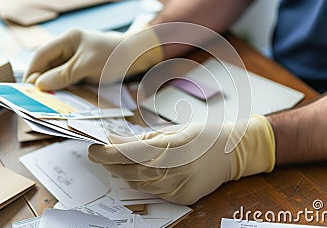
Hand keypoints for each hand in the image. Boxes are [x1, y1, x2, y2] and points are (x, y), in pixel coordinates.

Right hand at [23, 28, 162, 90]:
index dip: (32, 71)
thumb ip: (63, 74)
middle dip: (41, 80)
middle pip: (48, 65)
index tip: (27, 88)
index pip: (42, 55)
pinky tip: (62, 98)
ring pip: (57, 74)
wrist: (137, 58)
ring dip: (53, 86)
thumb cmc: (114, 56)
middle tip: (36, 98)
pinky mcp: (84, 69)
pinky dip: (64, 88)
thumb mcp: (86, 65)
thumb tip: (39, 84)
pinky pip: (69, 79)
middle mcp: (70, 48)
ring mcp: (77, 59)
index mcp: (68, 40)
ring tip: (47, 101)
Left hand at [88, 115, 274, 204]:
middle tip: (98, 154)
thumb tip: (115, 141)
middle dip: (110, 163)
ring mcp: (179, 186)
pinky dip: (140, 181)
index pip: (131, 153)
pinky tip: (135, 172)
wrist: (233, 152)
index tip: (93, 149)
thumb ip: (144, 138)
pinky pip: (153, 191)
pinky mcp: (182, 197)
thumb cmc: (205, 135)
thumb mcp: (174, 129)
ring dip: (122, 173)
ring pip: (139, 183)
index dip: (108, 153)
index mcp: (173, 147)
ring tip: (113, 162)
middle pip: (131, 170)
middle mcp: (176, 170)